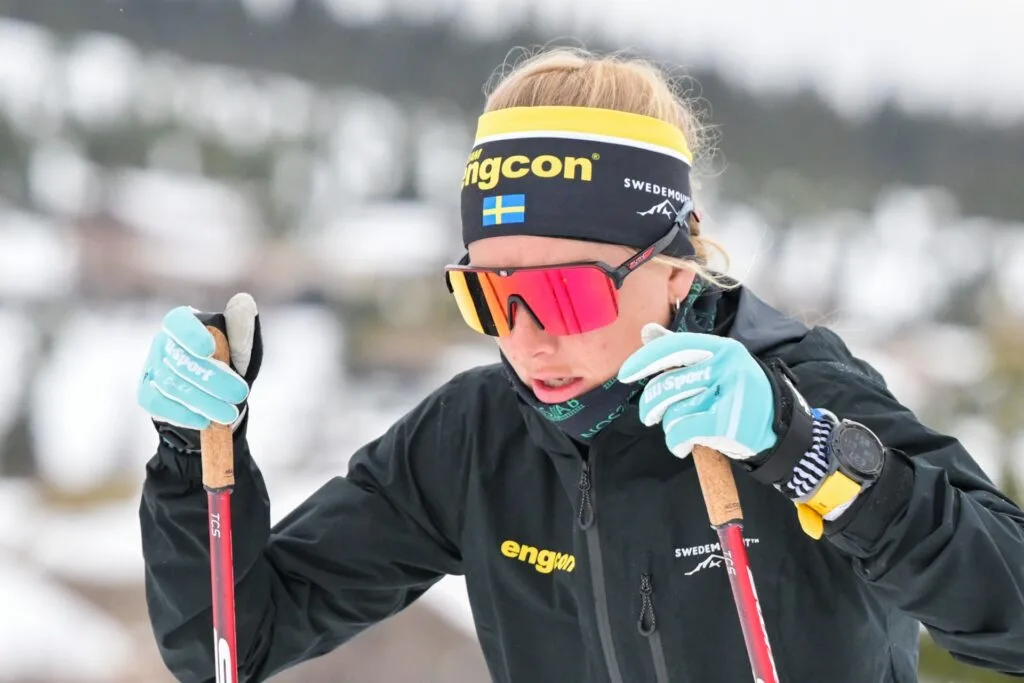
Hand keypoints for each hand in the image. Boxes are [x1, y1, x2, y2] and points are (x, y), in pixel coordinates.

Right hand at [137, 293, 261, 451]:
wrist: (214, 402)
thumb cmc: (230, 367)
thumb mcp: (242, 351)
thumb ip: (242, 330)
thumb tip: (244, 301)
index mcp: (186, 324)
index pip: (177, 322)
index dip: (190, 334)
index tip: (209, 350)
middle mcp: (164, 343)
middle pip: (182, 360)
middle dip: (214, 380)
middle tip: (240, 395)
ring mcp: (152, 368)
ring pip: (172, 384)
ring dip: (204, 401)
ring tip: (229, 414)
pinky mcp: (146, 393)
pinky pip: (159, 403)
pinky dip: (183, 414)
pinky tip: (205, 421)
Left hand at [617, 323, 777, 460]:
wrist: (779, 431)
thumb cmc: (738, 396)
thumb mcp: (716, 366)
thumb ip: (680, 351)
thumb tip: (646, 331)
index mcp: (722, 348)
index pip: (673, 347)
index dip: (644, 360)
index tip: (625, 375)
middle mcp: (727, 366)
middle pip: (667, 384)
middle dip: (651, 405)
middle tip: (650, 417)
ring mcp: (729, 393)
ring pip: (674, 411)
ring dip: (670, 427)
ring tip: (683, 431)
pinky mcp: (727, 423)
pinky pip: (682, 431)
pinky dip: (676, 442)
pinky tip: (683, 445)